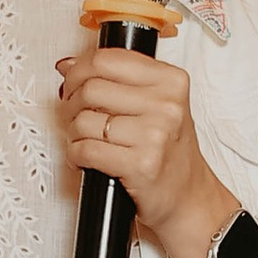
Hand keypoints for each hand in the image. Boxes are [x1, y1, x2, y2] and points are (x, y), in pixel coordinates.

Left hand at [53, 39, 234, 257]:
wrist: (188, 197)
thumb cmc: (169, 152)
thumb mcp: (157, 105)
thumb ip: (119, 80)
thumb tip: (69, 65)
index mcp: (171, 81)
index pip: (107, 59)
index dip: (79, 69)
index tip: (73, 79)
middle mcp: (166, 106)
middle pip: (91, 87)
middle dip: (72, 102)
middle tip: (75, 114)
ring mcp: (154, 136)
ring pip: (84, 120)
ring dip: (74, 132)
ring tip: (84, 139)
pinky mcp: (140, 165)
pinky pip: (86, 150)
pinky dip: (76, 155)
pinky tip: (85, 157)